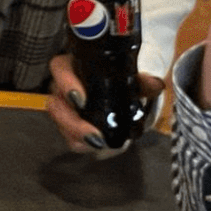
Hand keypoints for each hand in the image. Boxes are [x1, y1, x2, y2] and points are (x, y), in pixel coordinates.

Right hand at [46, 54, 165, 153]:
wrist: (126, 89)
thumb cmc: (124, 75)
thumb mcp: (135, 72)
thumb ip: (144, 77)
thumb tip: (155, 84)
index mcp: (75, 65)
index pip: (59, 67)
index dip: (65, 84)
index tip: (82, 99)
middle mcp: (64, 86)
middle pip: (55, 104)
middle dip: (71, 122)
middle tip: (93, 134)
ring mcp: (66, 107)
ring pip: (60, 123)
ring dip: (76, 135)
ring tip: (98, 143)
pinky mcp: (71, 125)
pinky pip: (70, 137)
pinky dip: (83, 143)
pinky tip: (99, 145)